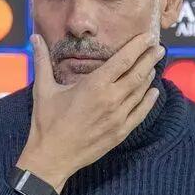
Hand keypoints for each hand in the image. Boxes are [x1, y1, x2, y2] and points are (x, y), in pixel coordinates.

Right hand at [16, 33, 163, 192]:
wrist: (51, 157)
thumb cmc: (47, 122)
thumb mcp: (43, 89)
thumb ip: (42, 60)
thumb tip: (35, 37)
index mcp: (94, 85)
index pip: (124, 59)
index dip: (139, 46)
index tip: (148, 37)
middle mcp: (111, 99)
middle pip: (138, 73)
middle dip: (150, 58)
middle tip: (159, 48)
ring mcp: (118, 117)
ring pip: (141, 91)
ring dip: (149, 76)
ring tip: (155, 64)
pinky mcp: (121, 132)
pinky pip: (141, 113)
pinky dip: (149, 101)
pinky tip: (154, 92)